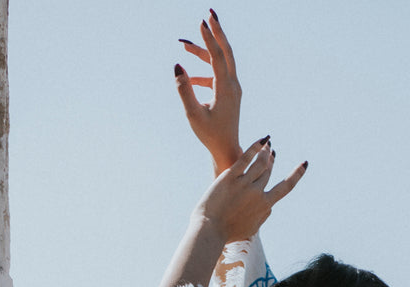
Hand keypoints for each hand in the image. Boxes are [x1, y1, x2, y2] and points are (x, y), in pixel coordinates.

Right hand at [174, 11, 242, 174]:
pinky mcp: (229, 93)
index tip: (201, 22)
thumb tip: (177, 65)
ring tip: (184, 44)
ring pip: (220, 62)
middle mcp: (233, 85)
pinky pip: (216, 75)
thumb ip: (184, 90)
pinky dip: (203, 71)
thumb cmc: (210, 135)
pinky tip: (187, 77)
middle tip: (210, 13)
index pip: (218, 57)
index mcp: (226, 89)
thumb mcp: (193, 114)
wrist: (227, 150)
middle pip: (226, 51)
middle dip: (217, 32)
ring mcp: (232, 88)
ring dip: (204, 52)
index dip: (209, 39)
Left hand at [196, 138, 306, 244]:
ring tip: (267, 144)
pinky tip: (261, 141)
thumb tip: (270, 206)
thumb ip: (262, 216)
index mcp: (265, 205)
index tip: (304, 165)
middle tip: (272, 152)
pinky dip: (255, 148)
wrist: (210, 231)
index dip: (296, 175)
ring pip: (260, 162)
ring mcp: (244, 184)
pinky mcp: (230, 177)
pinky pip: (246, 158)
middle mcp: (257, 193)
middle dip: (272, 160)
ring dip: (266, 151)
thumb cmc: (228, 233)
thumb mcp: (251, 229)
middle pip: (268, 171)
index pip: (285, 187)